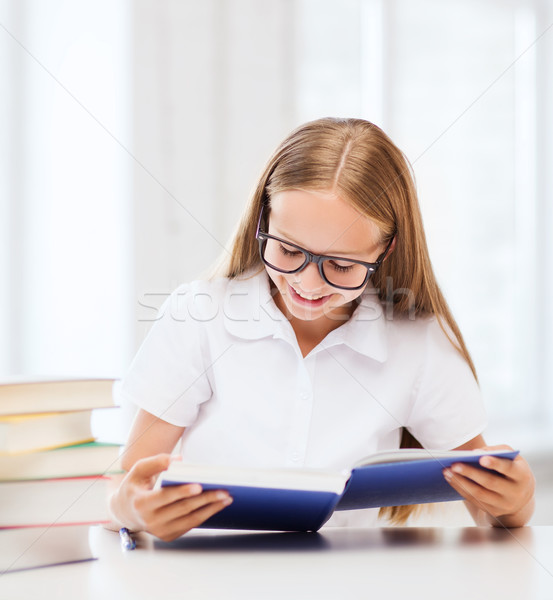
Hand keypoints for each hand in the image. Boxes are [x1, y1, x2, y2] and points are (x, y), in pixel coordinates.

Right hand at [109, 453, 232, 540]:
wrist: (125, 511)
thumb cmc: (135, 486)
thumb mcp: (139, 469)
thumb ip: (156, 461)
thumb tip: (177, 460)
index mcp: (141, 503)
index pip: (166, 497)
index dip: (183, 492)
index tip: (200, 486)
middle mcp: (150, 521)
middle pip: (183, 509)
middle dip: (205, 499)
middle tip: (223, 491)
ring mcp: (160, 531)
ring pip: (190, 520)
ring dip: (210, 509)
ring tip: (226, 499)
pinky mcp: (168, 535)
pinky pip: (189, 525)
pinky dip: (204, 515)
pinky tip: (216, 506)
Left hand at [443, 444, 534, 526]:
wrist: (521, 493)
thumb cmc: (511, 467)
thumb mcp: (511, 457)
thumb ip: (496, 451)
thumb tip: (474, 453)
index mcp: (522, 475)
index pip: (509, 469)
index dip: (495, 464)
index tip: (481, 458)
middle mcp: (516, 493)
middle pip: (490, 483)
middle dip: (470, 473)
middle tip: (454, 464)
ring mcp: (505, 505)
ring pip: (480, 494)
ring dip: (461, 482)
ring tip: (446, 471)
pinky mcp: (494, 511)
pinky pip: (475, 501)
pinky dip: (461, 489)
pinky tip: (450, 479)